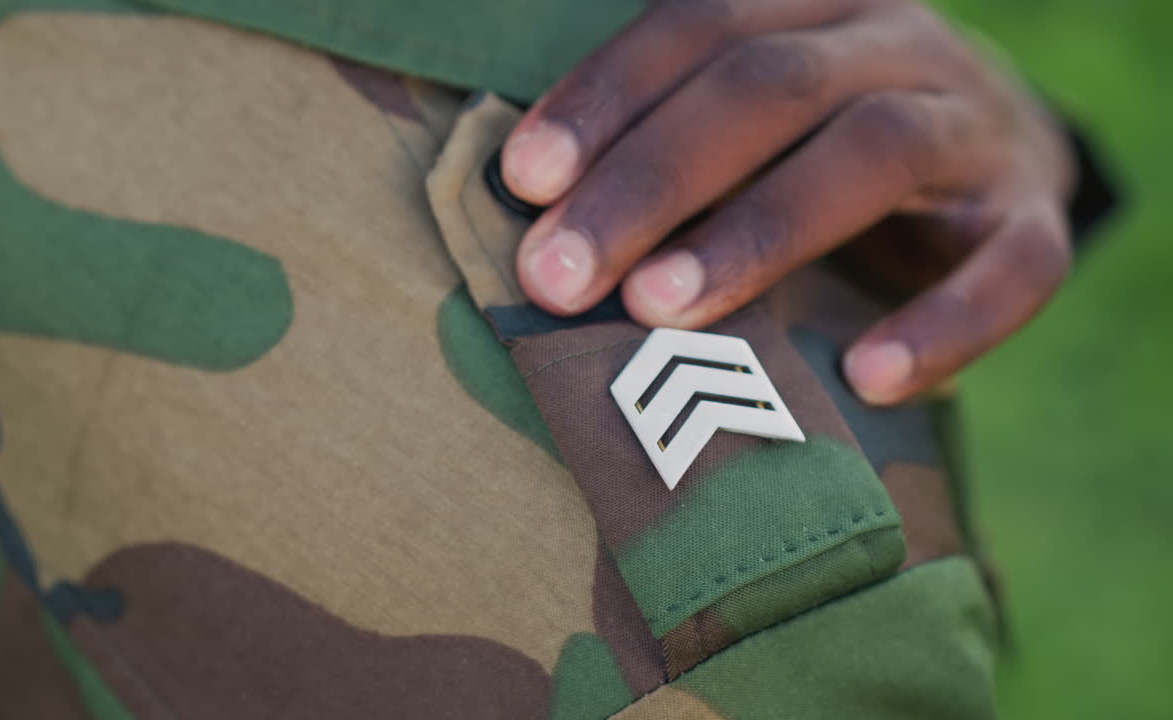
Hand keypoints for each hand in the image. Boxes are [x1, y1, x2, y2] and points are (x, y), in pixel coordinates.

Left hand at [501, 0, 1076, 404]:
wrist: (995, 157)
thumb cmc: (822, 147)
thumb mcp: (751, 127)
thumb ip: (669, 151)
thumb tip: (538, 221)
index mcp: (813, 4)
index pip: (699, 22)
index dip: (607, 98)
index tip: (524, 182)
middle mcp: (898, 43)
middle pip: (770, 84)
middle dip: (651, 181)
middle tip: (559, 275)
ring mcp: (977, 125)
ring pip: (877, 150)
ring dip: (760, 233)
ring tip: (660, 312)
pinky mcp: (1032, 218)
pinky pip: (1013, 268)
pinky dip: (942, 323)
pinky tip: (866, 380)